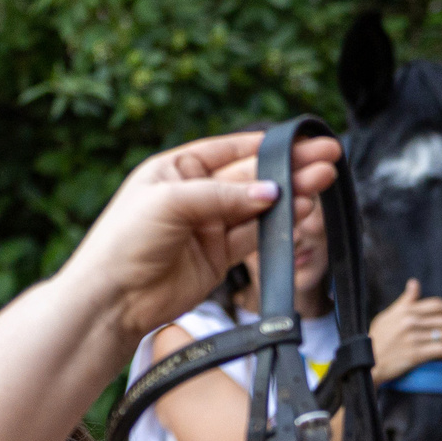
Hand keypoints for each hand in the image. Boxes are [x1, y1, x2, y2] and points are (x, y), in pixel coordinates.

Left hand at [55, 130, 343, 351]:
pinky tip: (301, 210)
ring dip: (291, 194)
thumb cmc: (125, 241)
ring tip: (322, 182)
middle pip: (252, 176)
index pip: (232, 149)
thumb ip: (223, 195)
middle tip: (328, 159)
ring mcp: (209, 226)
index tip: (305, 142)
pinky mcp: (219, 257)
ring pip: (258, 205)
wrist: (113, 299)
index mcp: (177, 168)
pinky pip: (254, 235)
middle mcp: (196, 194)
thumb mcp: (171, 202)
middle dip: (291, 167)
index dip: (270, 145)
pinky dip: (278, 225)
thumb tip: (271, 191)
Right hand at [369, 279, 441, 382]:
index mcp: (406, 310)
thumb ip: (405, 301)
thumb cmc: (377, 338)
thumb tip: (414, 283)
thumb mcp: (387, 315)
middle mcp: (410, 321)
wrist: (366, 361)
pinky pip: (441, 350)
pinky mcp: (415, 354)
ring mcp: (413, 338)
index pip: (437, 305)